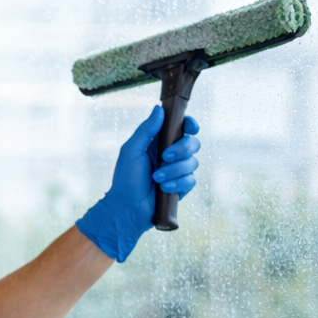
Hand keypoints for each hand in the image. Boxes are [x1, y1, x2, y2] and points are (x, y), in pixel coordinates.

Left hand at [75, 106, 200, 262]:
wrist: (127, 208)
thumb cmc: (125, 179)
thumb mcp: (131, 151)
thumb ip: (145, 130)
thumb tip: (159, 109)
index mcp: (158, 143)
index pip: (182, 128)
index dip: (190, 125)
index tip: (190, 127)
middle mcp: (170, 154)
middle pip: (192, 143)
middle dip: (181, 150)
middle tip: (164, 157)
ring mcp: (177, 171)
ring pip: (193, 162)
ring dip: (174, 170)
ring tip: (156, 178)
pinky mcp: (181, 186)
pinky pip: (191, 180)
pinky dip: (177, 183)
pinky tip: (163, 188)